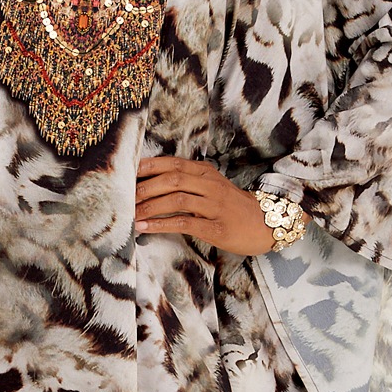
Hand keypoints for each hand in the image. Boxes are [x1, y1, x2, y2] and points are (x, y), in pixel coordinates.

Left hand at [135, 156, 275, 255]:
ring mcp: (215, 206)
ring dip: (150, 206)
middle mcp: (210, 185)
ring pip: (176, 199)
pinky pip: (184, 223)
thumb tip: (154, 185)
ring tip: (131, 214)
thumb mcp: (213, 187)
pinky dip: (161, 225)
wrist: (266, 224)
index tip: (127, 172)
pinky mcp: (216, 227)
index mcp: (206, 173)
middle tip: (125, 198)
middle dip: (144, 188)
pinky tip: (146, 228)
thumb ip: (189, 182)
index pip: (173, 163)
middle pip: (172, 179)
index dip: (148, 166)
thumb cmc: (233, 207)